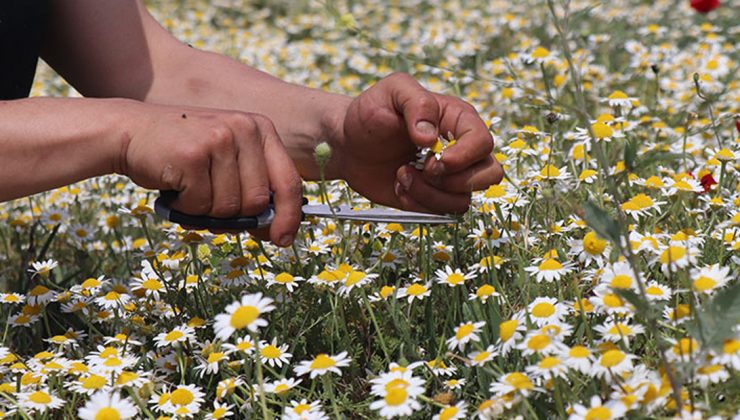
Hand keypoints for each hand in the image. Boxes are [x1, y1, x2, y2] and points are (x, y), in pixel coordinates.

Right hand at [119, 102, 302, 245]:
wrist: (131, 132)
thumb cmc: (185, 154)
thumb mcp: (228, 159)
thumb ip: (254, 186)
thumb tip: (277, 230)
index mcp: (260, 130)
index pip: (289, 180)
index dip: (290, 216)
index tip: (283, 239)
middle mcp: (244, 129)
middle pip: (257, 201)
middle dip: (234, 214)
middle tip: (210, 202)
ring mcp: (218, 140)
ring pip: (228, 207)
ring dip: (206, 211)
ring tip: (190, 188)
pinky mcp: (192, 155)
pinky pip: (201, 205)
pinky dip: (186, 208)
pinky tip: (175, 186)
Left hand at [336, 73, 503, 213]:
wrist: (347, 144)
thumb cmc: (371, 113)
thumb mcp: (391, 92)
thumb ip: (416, 103)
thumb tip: (431, 137)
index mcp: (458, 120)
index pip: (483, 142)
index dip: (465, 156)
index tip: (436, 160)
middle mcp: (461, 149)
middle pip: (489, 175)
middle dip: (454, 181)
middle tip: (422, 170)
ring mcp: (448, 177)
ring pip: (463, 200)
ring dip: (429, 194)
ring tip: (401, 174)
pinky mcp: (432, 197)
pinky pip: (441, 214)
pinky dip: (417, 205)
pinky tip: (398, 186)